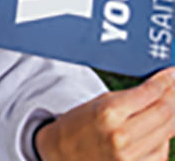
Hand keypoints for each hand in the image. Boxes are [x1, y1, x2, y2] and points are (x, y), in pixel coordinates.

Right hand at [35, 66, 174, 159]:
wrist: (62, 156)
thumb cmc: (77, 127)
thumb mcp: (98, 104)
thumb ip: (130, 98)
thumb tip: (160, 91)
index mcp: (108, 113)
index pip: (149, 93)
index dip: (165, 82)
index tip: (173, 73)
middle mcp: (121, 136)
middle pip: (163, 113)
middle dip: (174, 96)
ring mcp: (130, 158)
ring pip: (168, 133)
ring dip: (173, 117)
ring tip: (172, 104)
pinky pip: (161, 153)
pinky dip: (164, 139)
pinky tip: (162, 130)